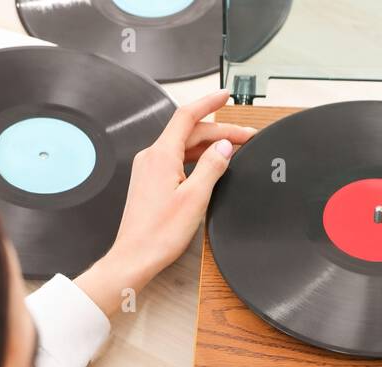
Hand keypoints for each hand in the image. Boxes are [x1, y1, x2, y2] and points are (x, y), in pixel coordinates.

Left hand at [75, 90, 255, 314]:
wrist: (135, 257)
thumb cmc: (159, 234)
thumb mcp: (195, 197)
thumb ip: (212, 167)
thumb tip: (225, 147)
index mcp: (161, 155)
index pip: (187, 116)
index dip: (209, 102)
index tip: (226, 95)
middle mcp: (151, 158)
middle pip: (189, 132)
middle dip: (219, 131)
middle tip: (246, 136)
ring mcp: (149, 170)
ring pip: (183, 147)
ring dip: (209, 146)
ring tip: (233, 149)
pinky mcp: (150, 183)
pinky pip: (176, 161)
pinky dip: (196, 159)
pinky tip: (210, 166)